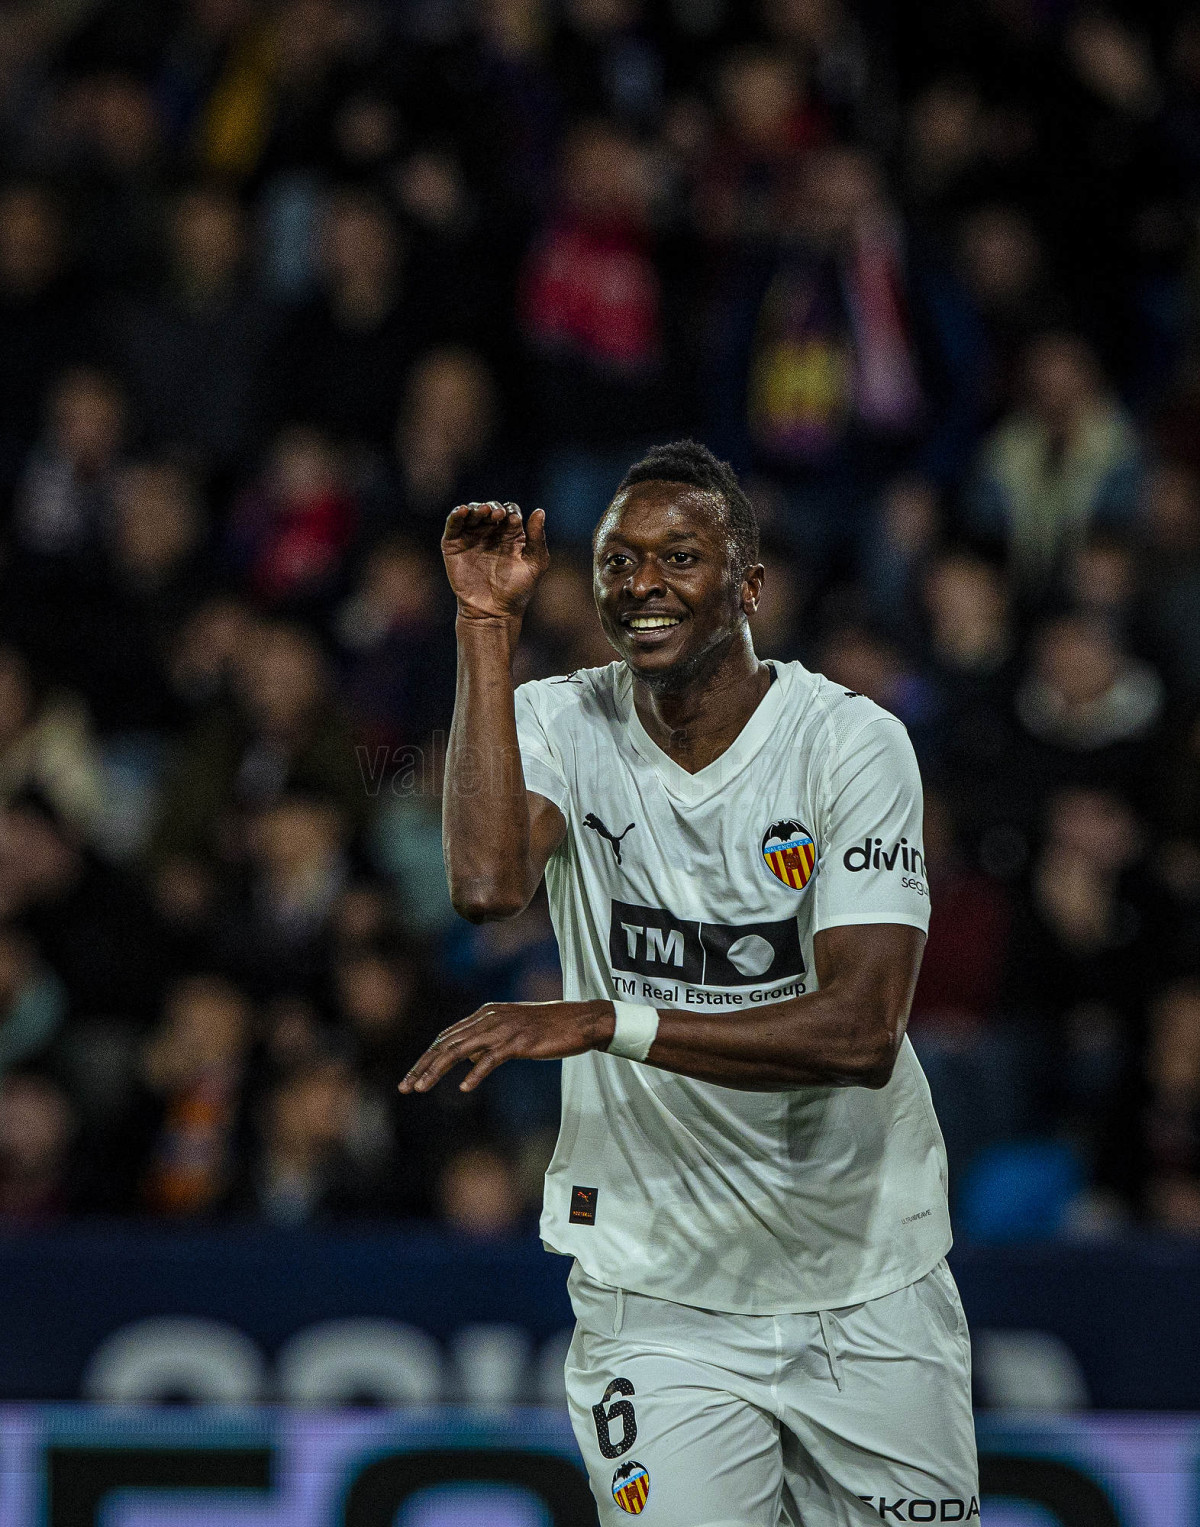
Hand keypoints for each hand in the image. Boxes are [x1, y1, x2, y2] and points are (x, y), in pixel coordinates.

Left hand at [399, 999, 614, 1093]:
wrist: (581, 1020)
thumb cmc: (548, 1029)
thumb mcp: (511, 1033)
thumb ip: (487, 1043)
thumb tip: (466, 1060)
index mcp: (485, 1014)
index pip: (446, 1037)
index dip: (426, 1057)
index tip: (411, 1078)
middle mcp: (489, 1017)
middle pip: (447, 1043)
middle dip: (423, 1066)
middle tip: (405, 1087)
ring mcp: (503, 1028)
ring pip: (461, 1050)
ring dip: (438, 1070)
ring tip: (421, 1088)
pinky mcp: (519, 1041)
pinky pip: (492, 1059)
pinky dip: (476, 1073)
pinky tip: (465, 1088)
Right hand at [442, 501, 549, 623]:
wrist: (493, 611)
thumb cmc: (518, 590)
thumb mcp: (535, 563)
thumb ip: (538, 538)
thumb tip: (539, 511)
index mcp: (510, 535)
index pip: (510, 512)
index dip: (511, 512)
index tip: (514, 521)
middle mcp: (491, 533)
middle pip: (490, 509)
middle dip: (494, 508)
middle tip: (498, 516)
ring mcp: (471, 537)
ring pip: (472, 513)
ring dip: (476, 508)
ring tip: (483, 512)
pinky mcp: (453, 545)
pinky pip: (453, 524)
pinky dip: (456, 514)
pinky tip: (462, 511)